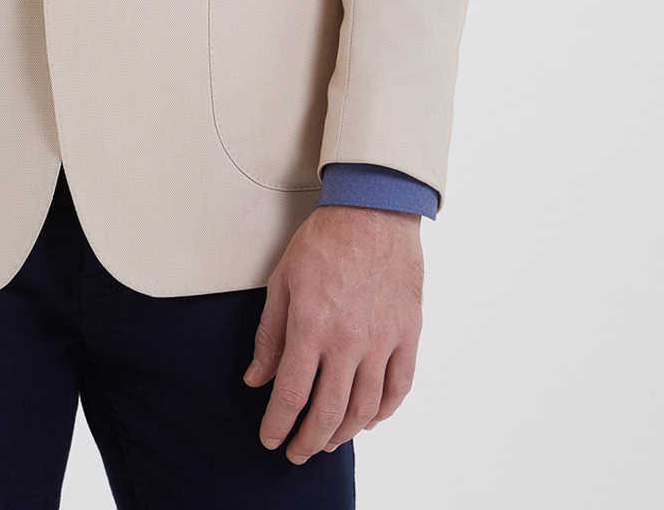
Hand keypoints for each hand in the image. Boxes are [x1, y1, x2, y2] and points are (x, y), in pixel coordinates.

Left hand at [243, 203, 422, 462]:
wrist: (373, 210)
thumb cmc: (323, 241)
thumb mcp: (282, 280)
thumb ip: (269, 335)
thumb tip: (256, 379)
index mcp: (311, 326)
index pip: (291, 395)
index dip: (278, 425)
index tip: (270, 439)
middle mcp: (348, 341)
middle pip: (327, 412)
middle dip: (308, 441)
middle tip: (297, 452)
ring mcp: (382, 340)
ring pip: (364, 409)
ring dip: (343, 433)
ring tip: (328, 441)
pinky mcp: (408, 335)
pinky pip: (398, 388)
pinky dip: (383, 413)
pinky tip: (368, 420)